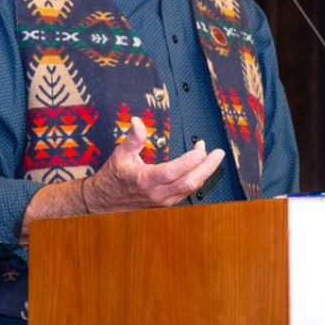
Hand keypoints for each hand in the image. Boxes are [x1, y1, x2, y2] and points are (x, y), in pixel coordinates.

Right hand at [86, 116, 225, 211]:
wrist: (105, 201)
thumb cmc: (113, 176)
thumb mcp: (120, 154)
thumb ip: (133, 138)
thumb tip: (138, 121)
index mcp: (145, 180)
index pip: (173, 171)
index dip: (190, 160)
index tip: (201, 147)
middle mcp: (157, 193)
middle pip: (190, 182)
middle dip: (208, 167)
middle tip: (218, 152)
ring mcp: (163, 201)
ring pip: (191, 189)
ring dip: (205, 172)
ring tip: (212, 156)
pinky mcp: (166, 203)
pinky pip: (187, 192)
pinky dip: (197, 180)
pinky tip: (201, 169)